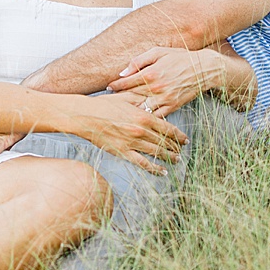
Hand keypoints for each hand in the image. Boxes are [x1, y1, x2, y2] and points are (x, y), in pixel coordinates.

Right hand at [62, 93, 187, 173]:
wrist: (84, 115)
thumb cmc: (103, 105)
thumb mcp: (125, 98)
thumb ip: (141, 101)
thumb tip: (154, 103)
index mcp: (143, 116)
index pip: (168, 128)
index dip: (179, 135)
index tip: (185, 139)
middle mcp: (140, 130)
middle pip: (164, 141)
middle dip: (175, 147)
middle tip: (181, 151)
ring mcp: (132, 142)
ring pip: (156, 152)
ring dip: (169, 157)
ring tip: (176, 160)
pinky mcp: (122, 151)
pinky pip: (142, 163)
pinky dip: (154, 168)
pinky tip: (162, 171)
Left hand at [108, 46, 214, 116]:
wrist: (204, 69)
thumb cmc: (179, 58)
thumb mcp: (158, 52)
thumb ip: (138, 61)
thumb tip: (122, 72)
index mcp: (150, 74)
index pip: (125, 82)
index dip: (115, 86)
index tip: (108, 88)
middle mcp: (156, 88)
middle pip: (131, 97)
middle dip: (119, 99)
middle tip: (111, 100)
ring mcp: (165, 99)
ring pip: (141, 109)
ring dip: (131, 110)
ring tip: (122, 110)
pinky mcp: (173, 106)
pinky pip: (156, 116)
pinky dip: (147, 116)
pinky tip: (140, 116)